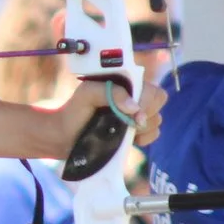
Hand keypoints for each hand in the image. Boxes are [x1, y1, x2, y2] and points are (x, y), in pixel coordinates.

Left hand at [21, 76, 162, 160]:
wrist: (64, 136)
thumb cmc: (74, 111)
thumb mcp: (88, 94)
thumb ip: (111, 93)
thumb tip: (135, 108)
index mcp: (126, 84)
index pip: (152, 90)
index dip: (147, 102)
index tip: (133, 113)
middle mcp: (135, 98)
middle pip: (158, 103)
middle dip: (146, 114)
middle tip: (129, 122)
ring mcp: (136, 116)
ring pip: (156, 120)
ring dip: (142, 128)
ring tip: (123, 130)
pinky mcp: (135, 133)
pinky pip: (153, 134)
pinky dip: (144, 138)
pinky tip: (129, 139)